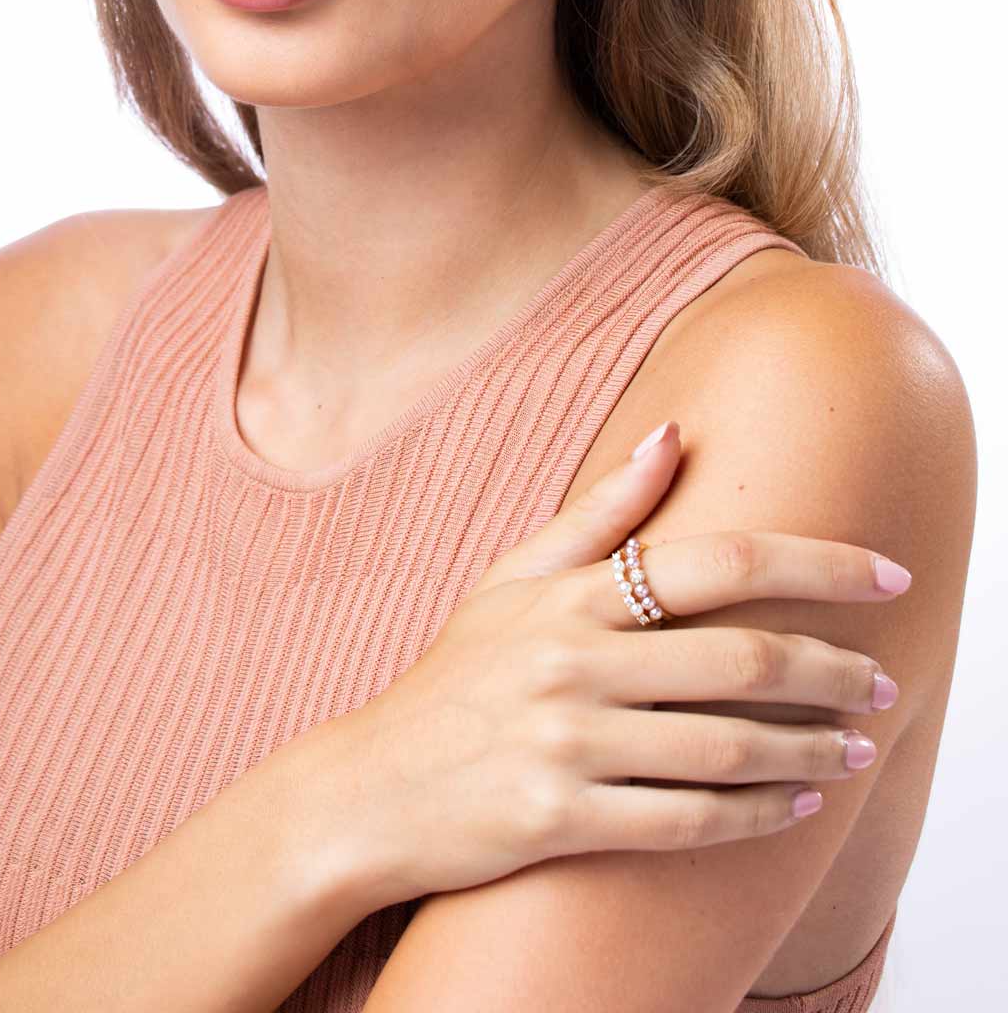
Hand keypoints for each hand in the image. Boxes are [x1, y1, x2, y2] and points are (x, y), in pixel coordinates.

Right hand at [335, 420, 906, 907]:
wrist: (370, 786)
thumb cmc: (451, 679)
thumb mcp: (507, 581)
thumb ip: (595, 514)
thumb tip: (673, 434)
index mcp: (568, 595)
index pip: (720, 562)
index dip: (819, 564)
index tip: (887, 574)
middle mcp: (572, 662)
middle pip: (742, 657)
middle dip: (834, 670)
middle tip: (884, 683)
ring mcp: (566, 744)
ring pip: (728, 747)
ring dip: (812, 748)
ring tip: (855, 747)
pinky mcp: (560, 820)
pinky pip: (687, 823)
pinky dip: (757, 817)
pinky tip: (795, 804)